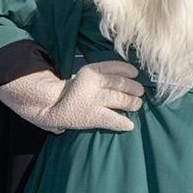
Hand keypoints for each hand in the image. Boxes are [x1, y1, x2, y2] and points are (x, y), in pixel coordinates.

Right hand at [0, 60, 144, 133]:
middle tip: (139, 92)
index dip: (128, 70)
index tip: (135, 73)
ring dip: (133, 103)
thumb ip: (103, 73)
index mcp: (91, 70)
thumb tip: (131, 75)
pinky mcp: (94, 116)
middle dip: (134, 89)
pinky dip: (124, 123)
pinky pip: (115, 120)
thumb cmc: (74, 90)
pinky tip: (129, 125)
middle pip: (122, 84)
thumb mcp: (85, 75)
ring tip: (137, 104)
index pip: (115, 67)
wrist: (52, 108)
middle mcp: (94, 83)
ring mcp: (95, 100)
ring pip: (122, 100)